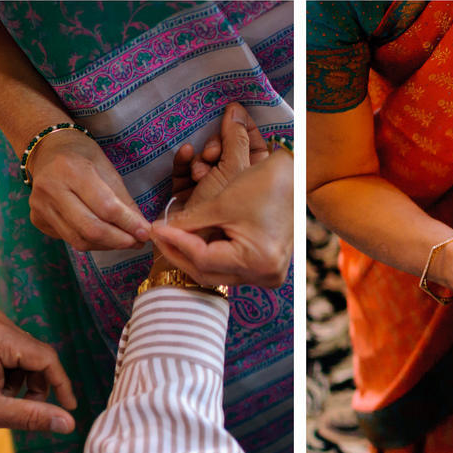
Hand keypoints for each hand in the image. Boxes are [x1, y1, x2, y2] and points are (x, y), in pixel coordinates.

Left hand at [0, 308, 76, 432]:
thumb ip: (33, 416)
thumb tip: (68, 424)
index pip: (46, 359)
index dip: (61, 384)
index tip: (68, 407)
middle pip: (36, 353)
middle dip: (35, 383)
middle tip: (23, 407)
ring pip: (25, 349)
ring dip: (21, 376)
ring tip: (0, 395)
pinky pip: (11, 343)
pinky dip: (9, 365)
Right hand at [28, 130, 150, 250]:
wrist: (47, 150)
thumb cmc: (82, 156)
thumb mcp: (107, 169)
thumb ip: (123, 200)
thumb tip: (141, 230)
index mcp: (71, 170)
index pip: (105, 207)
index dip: (128, 224)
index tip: (146, 233)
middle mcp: (50, 189)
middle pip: (90, 228)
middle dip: (119, 240)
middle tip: (138, 242)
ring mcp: (40, 207)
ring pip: (79, 240)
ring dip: (107, 245)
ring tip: (125, 241)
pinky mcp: (37, 219)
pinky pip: (69, 239)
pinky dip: (91, 242)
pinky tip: (104, 237)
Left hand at [152, 104, 292, 287]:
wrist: (298, 176)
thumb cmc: (266, 184)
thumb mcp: (222, 203)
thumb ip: (189, 222)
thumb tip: (160, 230)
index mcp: (257, 261)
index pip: (203, 259)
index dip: (175, 243)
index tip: (154, 228)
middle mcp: (265, 276)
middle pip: (208, 272)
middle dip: (179, 253)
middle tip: (157, 236)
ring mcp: (267, 275)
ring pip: (216, 273)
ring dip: (192, 256)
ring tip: (170, 237)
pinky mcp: (265, 267)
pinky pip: (229, 267)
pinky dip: (209, 255)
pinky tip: (192, 241)